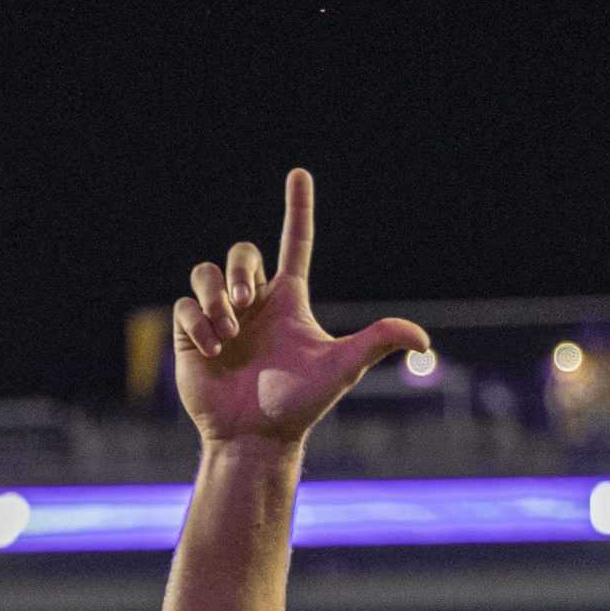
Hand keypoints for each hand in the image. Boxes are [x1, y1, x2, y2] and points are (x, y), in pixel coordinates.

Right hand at [171, 170, 428, 445]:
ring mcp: (220, 318)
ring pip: (206, 272)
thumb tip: (424, 339)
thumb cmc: (300, 404)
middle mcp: (254, 303)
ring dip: (217, 298)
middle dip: (240, 270)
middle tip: (246, 304)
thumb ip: (378, 342)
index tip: (299, 173)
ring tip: (229, 333)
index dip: (298, 208)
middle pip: (242, 252)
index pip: (296, 243)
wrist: (255, 437)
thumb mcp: (342, 368)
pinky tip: (215, 350)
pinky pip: (184, 305)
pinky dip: (199, 323)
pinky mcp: (190, 335)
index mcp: (288, 301)